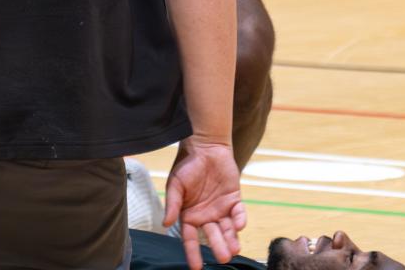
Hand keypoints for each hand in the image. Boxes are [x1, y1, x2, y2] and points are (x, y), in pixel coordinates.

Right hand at [164, 137, 246, 269]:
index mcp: (189, 215)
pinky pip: (239, 213)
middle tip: (223, 257)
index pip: (190, 239)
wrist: (205, 146)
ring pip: (227, 229)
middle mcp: (206, 216)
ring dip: (231, 239)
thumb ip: (173, 204)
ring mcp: (221, 209)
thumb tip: (165, 224)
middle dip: (217, 247)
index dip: (193, 253)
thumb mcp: (175, 184)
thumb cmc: (186, 164)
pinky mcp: (234, 200)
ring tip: (234, 249)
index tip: (196, 268)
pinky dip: (240, 219)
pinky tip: (238, 224)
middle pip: (212, 237)